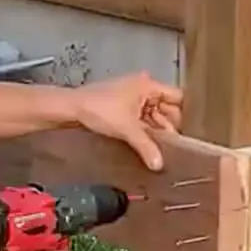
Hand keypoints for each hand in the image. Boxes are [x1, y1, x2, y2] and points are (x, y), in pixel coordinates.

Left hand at [70, 72, 184, 169]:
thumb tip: (159, 165)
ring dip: (154, 131)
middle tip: (167, 147)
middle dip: (166, 127)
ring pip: (153, 115)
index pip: (177, 98)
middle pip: (166, 108)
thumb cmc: (99, 110)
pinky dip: (143, 130)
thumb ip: (146, 147)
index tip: (179, 135)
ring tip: (156, 149)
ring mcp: (132, 97)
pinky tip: (143, 144)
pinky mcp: (122, 106)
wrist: (71, 108)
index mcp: (148, 85)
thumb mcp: (127, 129)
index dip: (180, 116)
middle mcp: (143, 88)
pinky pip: (140, 118)